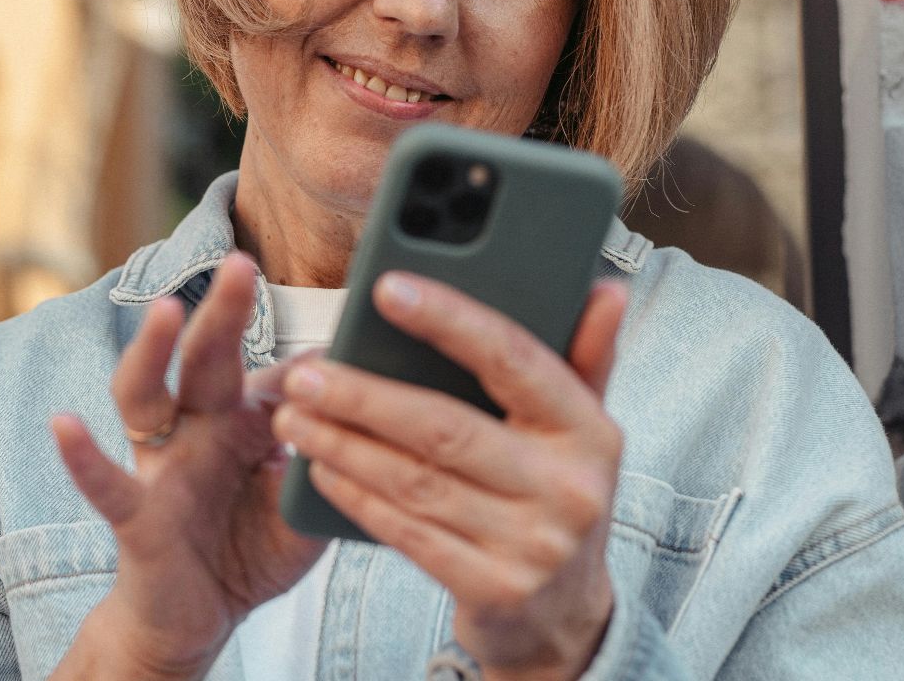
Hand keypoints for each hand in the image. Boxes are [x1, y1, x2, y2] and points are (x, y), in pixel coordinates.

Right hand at [49, 253, 326, 678]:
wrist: (196, 621)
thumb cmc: (251, 552)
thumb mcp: (303, 507)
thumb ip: (328, 463)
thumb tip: (366, 408)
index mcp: (246, 423)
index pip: (277, 373)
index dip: (310, 354)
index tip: (346, 313)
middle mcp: (199, 430)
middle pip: (207, 359)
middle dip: (223, 310)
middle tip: (242, 262)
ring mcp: (162, 466)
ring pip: (147, 396)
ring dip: (154, 351)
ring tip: (166, 310)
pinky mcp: (136, 515)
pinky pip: (106, 482)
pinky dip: (83, 455)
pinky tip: (65, 424)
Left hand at [272, 273, 627, 680]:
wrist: (564, 614)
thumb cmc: (556, 495)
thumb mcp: (582, 429)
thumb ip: (586, 356)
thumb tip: (607, 289)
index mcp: (591, 429)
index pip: (513, 359)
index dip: (448, 320)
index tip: (387, 288)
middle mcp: (569, 487)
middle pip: (446, 427)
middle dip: (364, 396)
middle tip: (306, 372)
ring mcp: (533, 544)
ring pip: (416, 481)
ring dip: (345, 446)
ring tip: (296, 417)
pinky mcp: (494, 589)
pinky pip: (408, 532)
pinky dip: (357, 497)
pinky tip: (322, 471)